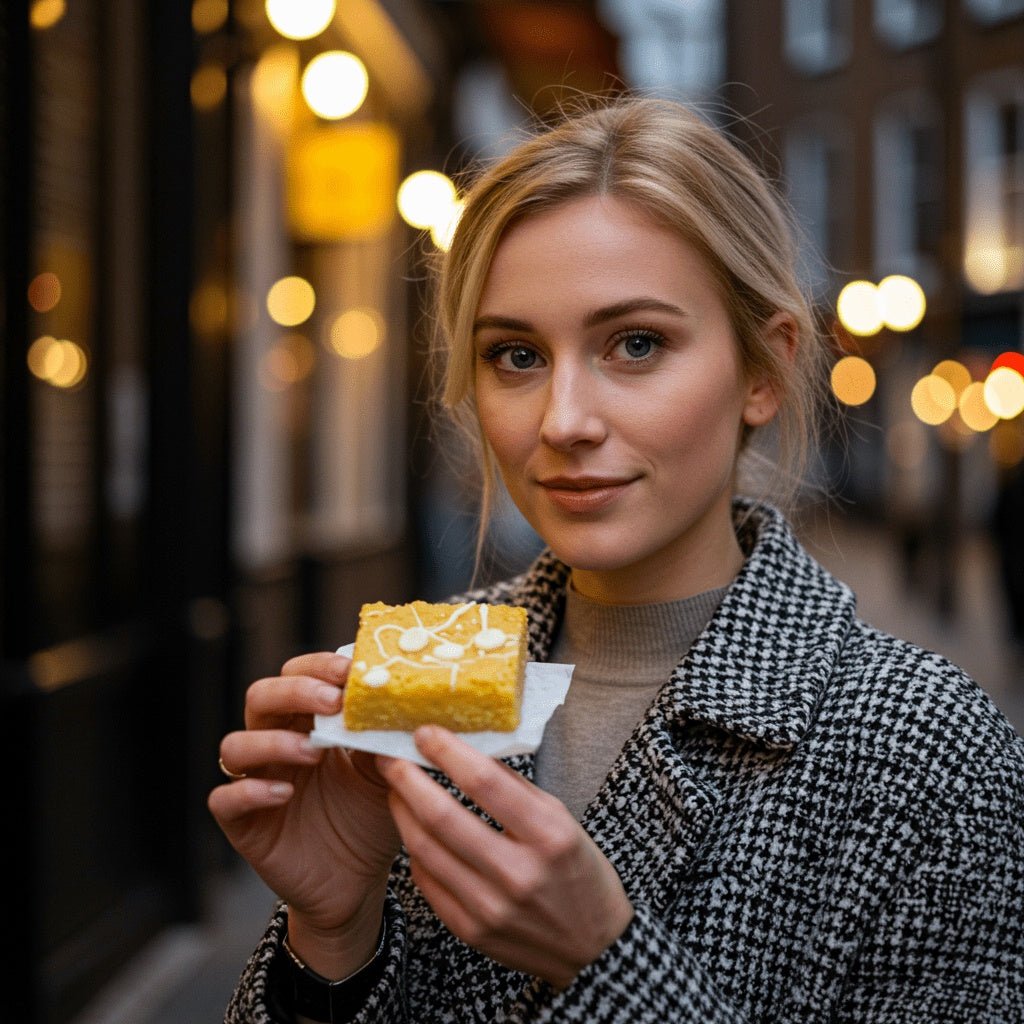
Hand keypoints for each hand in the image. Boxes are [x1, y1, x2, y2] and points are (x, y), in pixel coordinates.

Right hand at [208, 652, 400, 975]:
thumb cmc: (369, 817)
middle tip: (332, 701)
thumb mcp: (386, 772)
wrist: (357, 883)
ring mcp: (255, 782)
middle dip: (294, 692)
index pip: (297, 675)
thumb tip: (402, 700)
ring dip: (272, 741)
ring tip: (313, 752)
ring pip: (235, 745)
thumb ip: (385, 737)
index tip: (350, 670)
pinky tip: (283, 793)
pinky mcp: (243, 825)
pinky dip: (250, 791)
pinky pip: (224, 800)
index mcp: (308, 723)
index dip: (317, 667)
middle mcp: (275, 745)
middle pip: (261, 698)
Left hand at [378, 726, 633, 988]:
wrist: (591, 947)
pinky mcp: (469, 930)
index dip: (447, 752)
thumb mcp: (561, 819)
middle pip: (442, 817)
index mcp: (549, 836)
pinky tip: (413, 827)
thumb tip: (464, 748)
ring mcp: (490, 908)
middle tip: (389, 756)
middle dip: (407, 778)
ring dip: (401, 810)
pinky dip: (415, 847)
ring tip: (395, 787)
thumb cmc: (577, 872)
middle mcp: (518, 874)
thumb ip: (514, 786)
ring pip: (424, 849)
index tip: (425, 732)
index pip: (485, 783)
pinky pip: (425, 880)